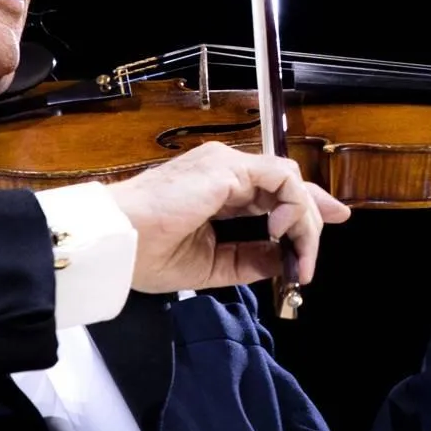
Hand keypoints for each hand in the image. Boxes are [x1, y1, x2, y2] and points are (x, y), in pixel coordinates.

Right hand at [106, 142, 351, 292]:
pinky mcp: (227, 167)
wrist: (116, 243)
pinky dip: (292, 206)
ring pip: (288, 181)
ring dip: (303, 221)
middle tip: (312, 259)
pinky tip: (281, 233)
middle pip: (285, 186)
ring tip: (299, 256)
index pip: (270, 194)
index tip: (313, 243)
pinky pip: (280, 178)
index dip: (299, 213)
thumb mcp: (208, 264)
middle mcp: (224, 172)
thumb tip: (282, 260)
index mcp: (214, 192)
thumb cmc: (145, 254)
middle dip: (311, 219)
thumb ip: (246, 259)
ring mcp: (226, 165)